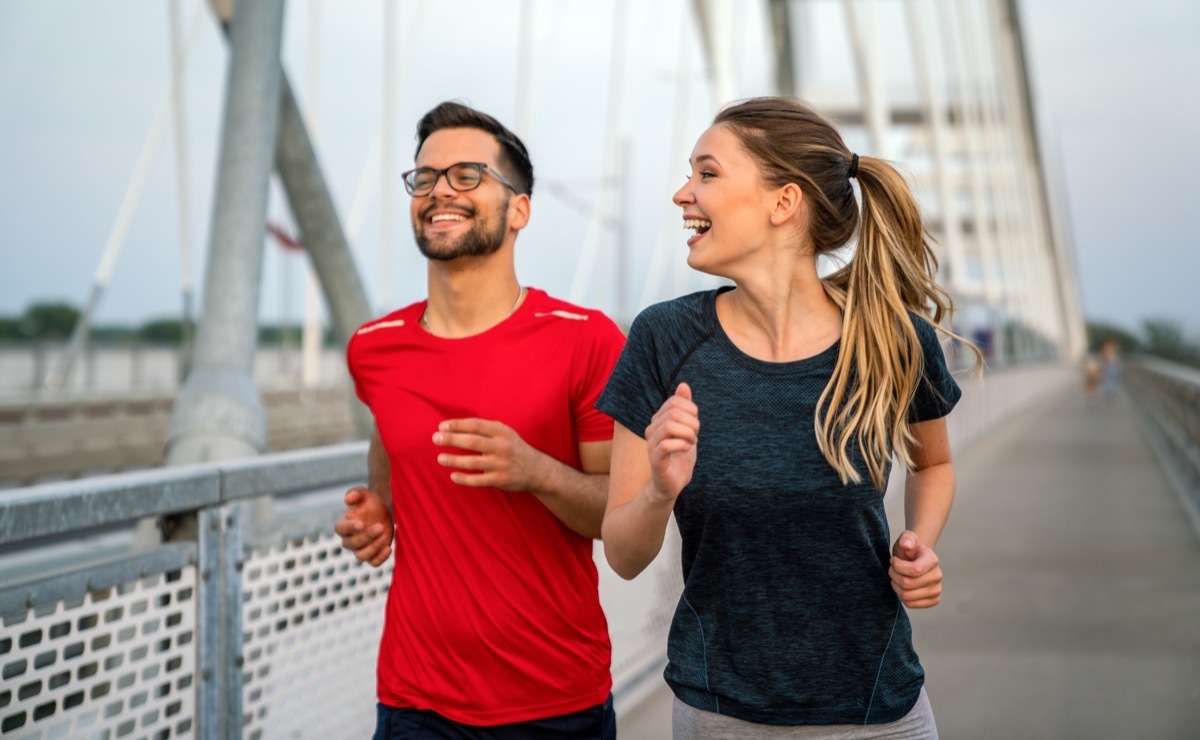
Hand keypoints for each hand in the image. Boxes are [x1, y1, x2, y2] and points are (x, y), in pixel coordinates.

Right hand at [333, 486, 393, 566]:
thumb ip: (355, 493)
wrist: (384, 510)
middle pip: (352, 544)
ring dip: (373, 548)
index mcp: (344, 524)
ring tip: (384, 536)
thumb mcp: (363, 493)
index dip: (349, 528)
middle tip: (380, 526)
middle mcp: (349, 539)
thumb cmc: (370, 502)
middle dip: (366, 536)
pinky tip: (389, 548)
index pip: (340, 529)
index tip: (361, 523)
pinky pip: (373, 563)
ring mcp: (361, 548)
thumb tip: (348, 499)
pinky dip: (380, 559)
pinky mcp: (373, 554)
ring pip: (361, 556)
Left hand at [433, 418, 543, 491]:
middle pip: (472, 441)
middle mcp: (502, 446)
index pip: (476, 425)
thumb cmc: (514, 448)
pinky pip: (478, 480)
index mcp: (502, 432)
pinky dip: (464, 479)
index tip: (442, 426)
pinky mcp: (500, 480)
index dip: (457, 425)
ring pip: (473, 462)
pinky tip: (453, 476)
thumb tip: (455, 427)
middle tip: (435, 438)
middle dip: (452, 439)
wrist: (537, 470)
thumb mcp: (505, 433)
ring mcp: (501, 464)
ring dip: (454, 460)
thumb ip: (485, 429)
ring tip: (440, 458)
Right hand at [644, 383, 698, 503]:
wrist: (672, 483)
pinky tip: (686, 449)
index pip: (675, 402)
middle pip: (674, 413)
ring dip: (687, 434)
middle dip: (692, 423)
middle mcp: (651, 430)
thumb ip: (685, 408)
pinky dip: (682, 445)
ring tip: (691, 442)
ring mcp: (651, 445)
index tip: (695, 425)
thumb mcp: (687, 428)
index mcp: (658, 420)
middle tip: (695, 436)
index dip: (691, 410)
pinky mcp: (655, 460)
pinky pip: (666, 445)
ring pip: (669, 426)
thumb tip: (683, 385)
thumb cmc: (679, 455)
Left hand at [889, 530, 941, 607]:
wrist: (915, 560)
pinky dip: (901, 597)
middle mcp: (938, 576)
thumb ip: (906, 538)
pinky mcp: (933, 600)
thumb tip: (906, 545)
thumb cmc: (909, 550)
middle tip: (892, 569)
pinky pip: (910, 604)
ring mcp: (937, 590)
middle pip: (907, 584)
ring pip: (907, 596)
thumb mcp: (906, 539)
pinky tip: (902, 587)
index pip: (915, 570)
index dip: (898, 566)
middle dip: (894, 575)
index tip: (893, 560)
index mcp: (933, 560)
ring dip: (896, 586)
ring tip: (896, 577)